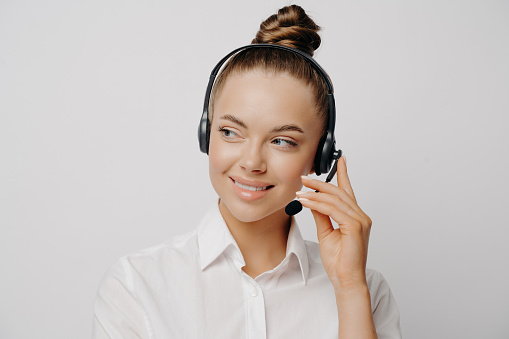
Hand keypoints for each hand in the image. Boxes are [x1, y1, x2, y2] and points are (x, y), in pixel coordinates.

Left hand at [297, 156, 371, 289]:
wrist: (345, 279)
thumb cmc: (339, 261)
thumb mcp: (326, 232)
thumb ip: (321, 215)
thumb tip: (312, 201)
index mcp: (355, 217)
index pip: (348, 191)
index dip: (343, 174)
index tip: (340, 161)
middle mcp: (360, 216)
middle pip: (339, 192)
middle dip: (320, 183)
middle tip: (304, 178)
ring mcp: (360, 221)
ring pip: (335, 200)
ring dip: (315, 193)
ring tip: (300, 191)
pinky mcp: (355, 227)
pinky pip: (333, 210)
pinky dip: (317, 204)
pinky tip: (306, 202)